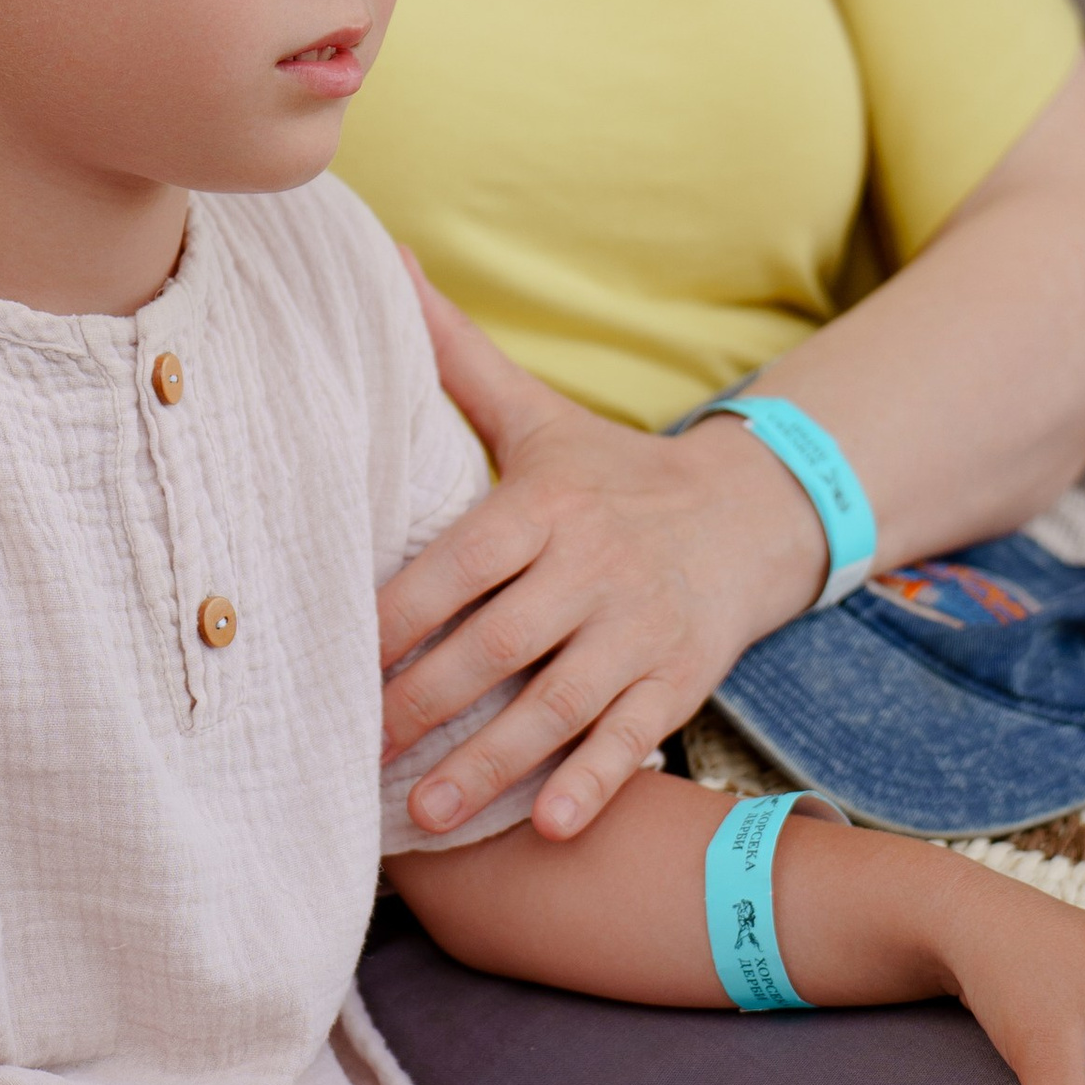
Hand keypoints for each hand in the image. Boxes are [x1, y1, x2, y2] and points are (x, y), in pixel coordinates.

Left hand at [380, 269, 824, 842]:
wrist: (751, 512)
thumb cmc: (613, 472)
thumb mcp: (538, 412)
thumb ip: (455, 353)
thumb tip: (385, 256)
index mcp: (546, 505)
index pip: (457, 565)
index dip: (396, 616)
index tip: (332, 659)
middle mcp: (592, 568)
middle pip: (496, 642)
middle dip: (423, 701)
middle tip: (352, 752)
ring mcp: (638, 630)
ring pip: (556, 703)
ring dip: (489, 762)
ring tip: (424, 811)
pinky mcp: (678, 681)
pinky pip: (631, 739)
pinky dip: (592, 784)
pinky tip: (543, 827)